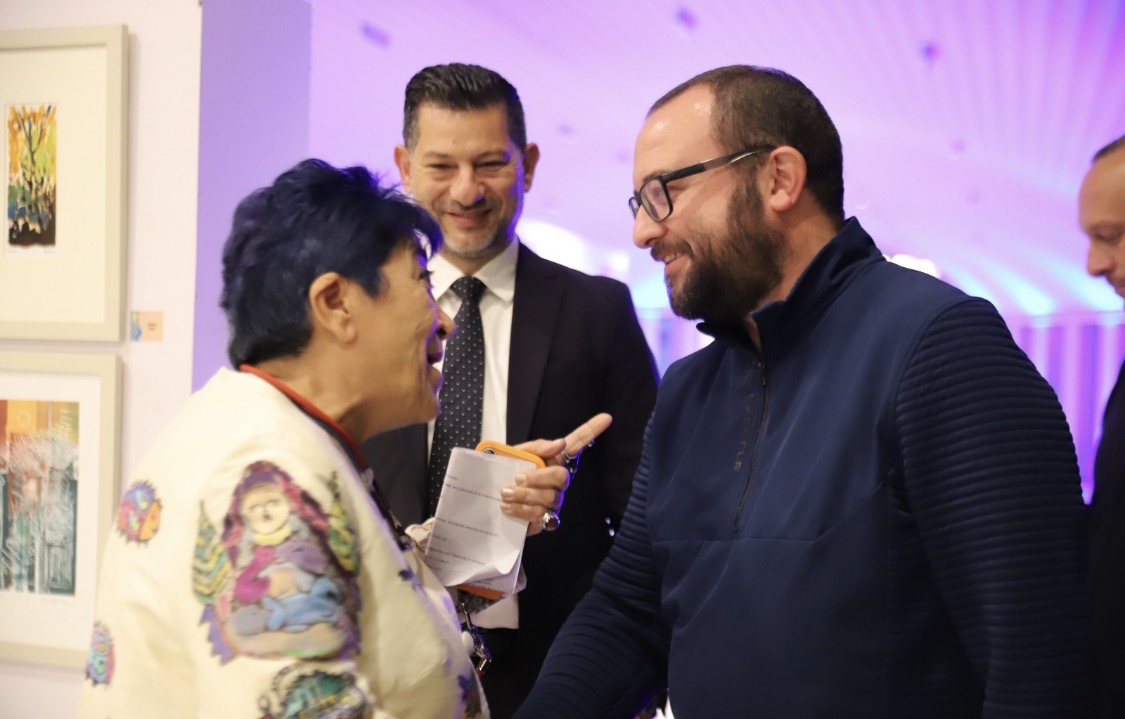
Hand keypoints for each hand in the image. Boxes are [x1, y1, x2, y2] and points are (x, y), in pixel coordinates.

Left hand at [499, 413, 612, 535]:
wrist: (484, 497)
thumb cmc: (503, 473)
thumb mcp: (514, 454)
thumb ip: (537, 447)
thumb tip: (561, 443)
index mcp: (552, 460)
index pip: (577, 444)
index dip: (591, 430)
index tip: (606, 417)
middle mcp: (557, 482)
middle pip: (561, 477)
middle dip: (539, 477)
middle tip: (517, 477)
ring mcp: (553, 503)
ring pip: (549, 499)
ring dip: (525, 495)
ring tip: (505, 493)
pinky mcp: (543, 521)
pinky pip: (539, 517)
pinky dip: (521, 511)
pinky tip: (507, 507)